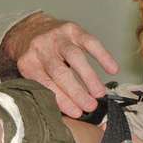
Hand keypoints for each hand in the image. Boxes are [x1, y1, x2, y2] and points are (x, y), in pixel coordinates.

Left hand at [0, 12, 119, 117]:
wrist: (31, 30)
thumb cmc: (35, 59)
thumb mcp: (32, 73)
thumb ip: (45, 89)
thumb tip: (68, 112)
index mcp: (28, 63)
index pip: (45, 84)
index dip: (62, 99)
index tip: (77, 113)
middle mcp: (41, 48)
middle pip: (60, 72)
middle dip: (76, 91)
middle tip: (90, 106)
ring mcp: (57, 37)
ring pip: (74, 57)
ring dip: (89, 76)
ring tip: (100, 93)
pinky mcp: (72, 29)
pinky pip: (90, 42)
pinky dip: (103, 56)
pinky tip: (113, 69)